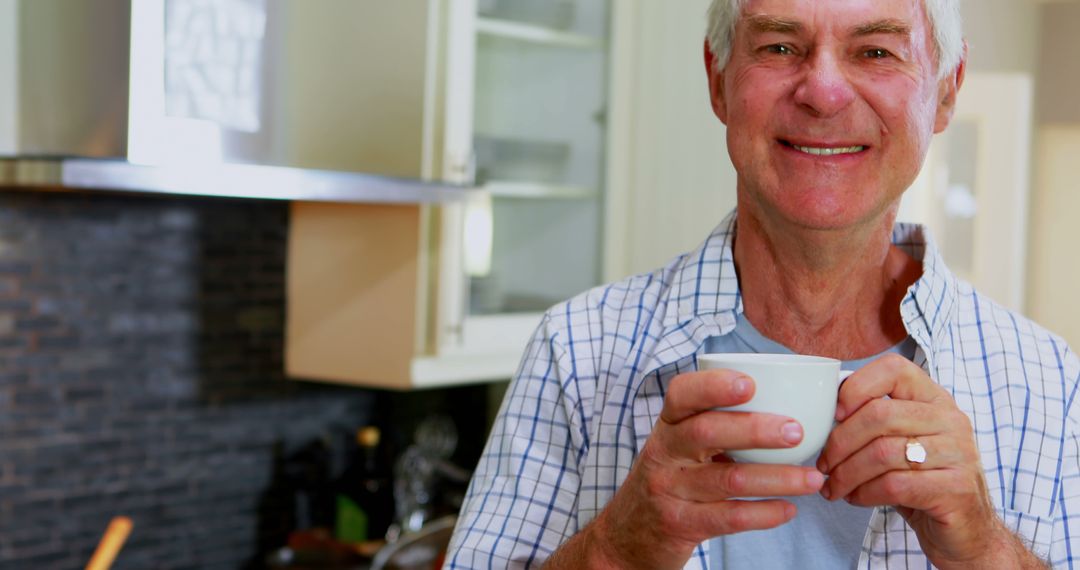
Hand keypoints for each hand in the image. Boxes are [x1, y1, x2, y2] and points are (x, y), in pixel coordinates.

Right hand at [568, 369, 825, 569]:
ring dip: (777, 478)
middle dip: (755, 429)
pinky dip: (764, 514)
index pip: (682, 395)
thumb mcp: (678, 446)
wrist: (628, 534)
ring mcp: (670, 489)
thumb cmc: (670, 478)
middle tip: (797, 431)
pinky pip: (729, 518)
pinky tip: (789, 509)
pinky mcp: (680, 524)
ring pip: (728, 479)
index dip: (714, 386)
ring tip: (812, 479)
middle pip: (707, 432)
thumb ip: (715, 425)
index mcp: (668, 426)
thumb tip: (786, 405)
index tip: (750, 383)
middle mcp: (664, 453)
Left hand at [816, 354, 1021, 567]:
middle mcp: (951, 420)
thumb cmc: (920, 482)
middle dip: (840, 442)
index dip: (857, 386)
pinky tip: (855, 498)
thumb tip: (821, 412)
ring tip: (833, 486)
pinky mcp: (956, 490)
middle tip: (823, 464)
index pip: (894, 370)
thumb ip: (872, 423)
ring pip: (883, 452)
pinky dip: (864, 493)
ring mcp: (958, 454)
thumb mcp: (899, 444)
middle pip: (880, 414)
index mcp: (934, 399)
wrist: (966, 532)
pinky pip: (895, 485)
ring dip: (847, 473)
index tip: (833, 415)